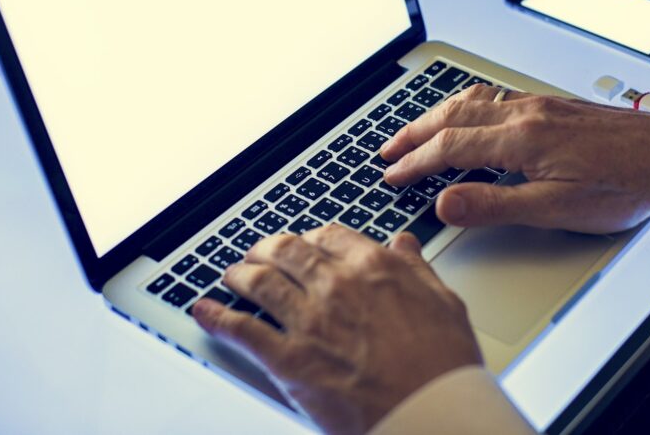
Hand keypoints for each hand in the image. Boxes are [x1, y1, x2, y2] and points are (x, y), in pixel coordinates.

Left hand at [192, 225, 480, 434]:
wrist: (431, 414)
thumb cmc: (442, 366)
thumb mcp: (444, 303)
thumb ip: (417, 270)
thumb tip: (404, 245)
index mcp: (374, 267)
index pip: (330, 235)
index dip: (312, 237)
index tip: (307, 243)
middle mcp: (336, 285)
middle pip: (286, 250)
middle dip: (268, 248)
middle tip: (260, 253)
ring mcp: (309, 321)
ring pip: (259, 281)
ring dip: (240, 275)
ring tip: (233, 275)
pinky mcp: (289, 360)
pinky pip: (242, 330)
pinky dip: (217, 317)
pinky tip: (205, 312)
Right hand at [379, 85, 649, 233]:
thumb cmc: (627, 184)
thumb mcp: (557, 208)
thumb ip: (495, 205)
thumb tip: (445, 203)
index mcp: (522, 137)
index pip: (448, 147)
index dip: (413, 162)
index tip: (390, 175)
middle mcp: (526, 111)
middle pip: (451, 115)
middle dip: (412, 133)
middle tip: (386, 150)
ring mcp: (539, 104)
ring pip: (471, 101)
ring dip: (435, 116)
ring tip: (414, 132)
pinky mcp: (552, 104)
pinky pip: (494, 97)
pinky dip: (465, 106)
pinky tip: (468, 115)